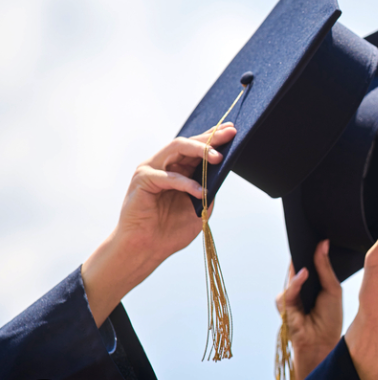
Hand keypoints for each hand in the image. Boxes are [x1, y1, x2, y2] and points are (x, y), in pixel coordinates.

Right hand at [82, 124, 236, 325]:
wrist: (147, 249)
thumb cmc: (170, 231)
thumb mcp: (199, 208)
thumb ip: (209, 189)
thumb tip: (223, 173)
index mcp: (177, 169)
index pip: (196, 147)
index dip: (213, 137)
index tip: (232, 130)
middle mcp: (163, 165)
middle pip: (188, 142)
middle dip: (210, 138)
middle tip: (229, 134)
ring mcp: (151, 170)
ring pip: (176, 148)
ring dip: (199, 150)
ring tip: (217, 157)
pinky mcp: (143, 181)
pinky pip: (168, 177)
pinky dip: (186, 183)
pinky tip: (200, 192)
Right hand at [276, 240, 342, 379]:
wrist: (323, 342)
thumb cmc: (330, 317)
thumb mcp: (332, 288)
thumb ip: (325, 267)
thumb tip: (323, 243)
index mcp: (311, 282)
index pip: (308, 261)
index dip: (309, 247)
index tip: (314, 231)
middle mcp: (299, 287)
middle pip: (298, 265)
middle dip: (302, 251)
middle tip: (308, 234)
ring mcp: (290, 296)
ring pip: (292, 275)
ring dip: (299, 264)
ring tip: (307, 247)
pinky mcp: (285, 306)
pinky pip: (289, 290)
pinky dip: (296, 283)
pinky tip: (304, 274)